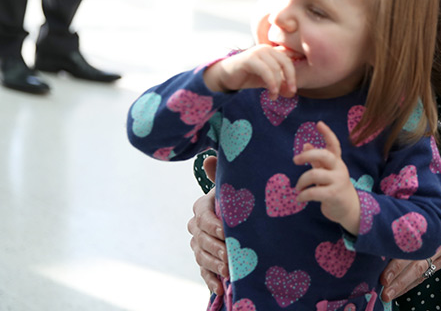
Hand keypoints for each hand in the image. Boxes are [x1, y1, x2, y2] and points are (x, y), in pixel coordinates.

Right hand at [187, 170, 228, 293]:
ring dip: (214, 264)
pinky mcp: (203, 261)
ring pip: (201, 256)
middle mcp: (196, 226)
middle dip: (216, 247)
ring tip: (229, 270)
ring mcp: (197, 245)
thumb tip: (208, 157)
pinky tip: (220, 289)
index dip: (213, 224)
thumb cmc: (235, 199)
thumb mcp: (232, 187)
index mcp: (202, 207)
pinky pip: (203, 273)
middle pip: (201, 239)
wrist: (239, 219)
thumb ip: (221, 174)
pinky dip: (211, 281)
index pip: (203, 216)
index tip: (226, 231)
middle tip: (230, 255)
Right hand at [203, 45, 296, 98]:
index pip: (290, 61)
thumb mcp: (267, 81)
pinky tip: (272, 93)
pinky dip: (271, 83)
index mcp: (273, 51)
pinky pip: (265, 70)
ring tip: (274, 96)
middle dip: (290, 79)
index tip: (293, 90)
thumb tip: (291, 92)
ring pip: (275, 68)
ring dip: (278, 85)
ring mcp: (257, 52)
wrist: (225, 76)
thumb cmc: (248, 76)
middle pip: (286, 63)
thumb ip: (280, 84)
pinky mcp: (249, 58)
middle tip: (290, 93)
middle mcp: (266, 49)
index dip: (293, 75)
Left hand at [293, 121, 359, 233]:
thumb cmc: (335, 187)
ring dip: (301, 181)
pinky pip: (314, 192)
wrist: (349, 208)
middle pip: (324, 155)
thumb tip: (306, 145)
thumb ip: (317, 160)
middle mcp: (339, 169)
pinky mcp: (333, 195)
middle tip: (295, 160)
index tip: (319, 124)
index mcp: (337, 162)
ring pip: (314, 174)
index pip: (334, 144)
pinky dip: (303, 195)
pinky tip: (299, 198)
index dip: (327, 133)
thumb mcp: (327, 172)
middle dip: (307, 155)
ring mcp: (337, 181)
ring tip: (298, 188)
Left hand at [379, 189, 440, 301]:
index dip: (396, 253)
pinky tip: (401, 290)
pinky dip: (414, 282)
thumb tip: (391, 189)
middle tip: (382, 285)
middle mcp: (437, 240)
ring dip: (403, 284)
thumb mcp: (437, 195)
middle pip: (415, 260)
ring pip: (420, 271)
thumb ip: (416, 195)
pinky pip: (427, 273)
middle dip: (397, 275)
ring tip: (388, 295)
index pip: (412, 241)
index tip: (381, 260)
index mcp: (433, 221)